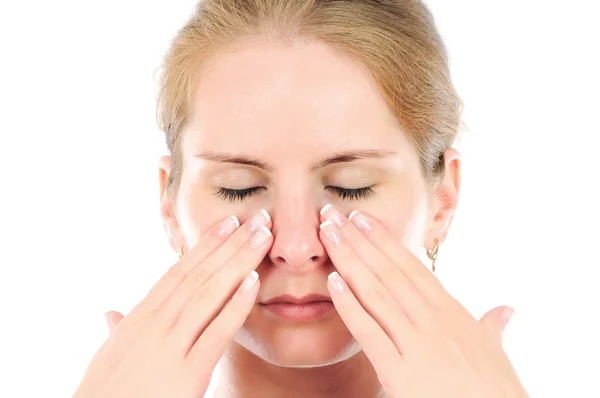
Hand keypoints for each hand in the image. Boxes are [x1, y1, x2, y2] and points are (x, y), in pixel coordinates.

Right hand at [73, 210, 272, 397]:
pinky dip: (236, 306)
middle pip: (200, 274)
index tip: (228, 222)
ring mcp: (170, 346)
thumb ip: (117, 330)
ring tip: (263, 237)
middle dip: (231, 244)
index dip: (207, 245)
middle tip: (258, 218)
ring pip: (209, 294)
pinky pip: (216, 333)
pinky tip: (254, 283)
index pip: (179, 272)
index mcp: (141, 316)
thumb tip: (111, 313)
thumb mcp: (110, 355)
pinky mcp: (186, 373)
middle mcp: (156, 323)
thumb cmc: (105, 392)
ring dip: (239, 262)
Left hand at [318, 205, 528, 397]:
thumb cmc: (495, 389)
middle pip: (388, 270)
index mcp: (451, 312)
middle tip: (330, 213)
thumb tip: (505, 310)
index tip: (361, 218)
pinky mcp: (402, 372)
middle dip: (357, 239)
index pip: (410, 267)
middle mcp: (434, 319)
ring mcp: (418, 343)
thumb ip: (492, 326)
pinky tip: (332, 283)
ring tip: (326, 234)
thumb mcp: (495, 352)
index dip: (383, 240)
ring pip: (377, 292)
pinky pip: (370, 333)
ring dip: (348, 259)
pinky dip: (350, 306)